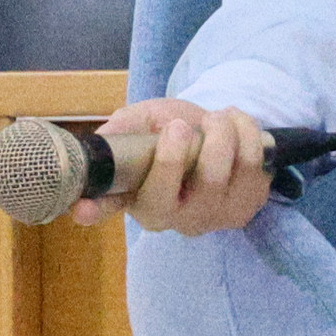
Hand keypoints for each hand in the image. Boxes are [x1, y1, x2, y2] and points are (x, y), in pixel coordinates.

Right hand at [98, 97, 274, 236]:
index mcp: (134, 197)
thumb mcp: (145, 122)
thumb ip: (126, 128)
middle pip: (176, 192)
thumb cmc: (172, 132)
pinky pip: (254, 169)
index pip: (108, 208)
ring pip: (222, 176)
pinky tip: (237, 126)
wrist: (218, 137)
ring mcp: (209, 217)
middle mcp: (169, 217)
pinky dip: (249, 136)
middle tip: (184, 123)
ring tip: (219, 117)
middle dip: (186, 150)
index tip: (81, 208)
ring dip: (224, 133)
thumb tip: (106, 139)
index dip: (94, 210)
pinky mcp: (244, 209)